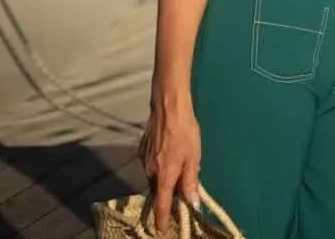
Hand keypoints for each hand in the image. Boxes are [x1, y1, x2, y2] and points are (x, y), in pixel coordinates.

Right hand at [142, 97, 201, 228]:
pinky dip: (160, 167)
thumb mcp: (193, 158)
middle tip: (180, 191)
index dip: (162, 219)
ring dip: (165, 179)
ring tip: (179, 166)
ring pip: (155, 178)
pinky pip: (151, 166)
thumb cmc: (185, 132)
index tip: (161, 231)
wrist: (168, 108)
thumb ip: (190, 182)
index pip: (162, 204)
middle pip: (159, 191)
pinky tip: (170, 155)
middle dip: (168, 194)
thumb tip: (192, 203)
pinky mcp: (142, 151)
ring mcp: (144, 161)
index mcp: (164, 176)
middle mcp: (150, 172)